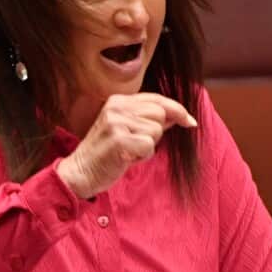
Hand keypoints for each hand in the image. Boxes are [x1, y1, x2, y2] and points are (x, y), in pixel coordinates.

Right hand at [57, 93, 197, 198]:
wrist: (81, 173)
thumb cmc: (107, 154)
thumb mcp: (126, 129)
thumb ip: (149, 120)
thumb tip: (179, 115)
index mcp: (118, 101)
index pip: (157, 99)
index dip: (177, 110)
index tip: (190, 122)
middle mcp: (117, 107)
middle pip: (160, 114)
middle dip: (156, 132)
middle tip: (136, 144)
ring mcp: (117, 122)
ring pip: (156, 131)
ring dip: (148, 146)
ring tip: (129, 151)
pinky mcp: (119, 140)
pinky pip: (149, 146)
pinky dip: (142, 156)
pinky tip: (126, 158)